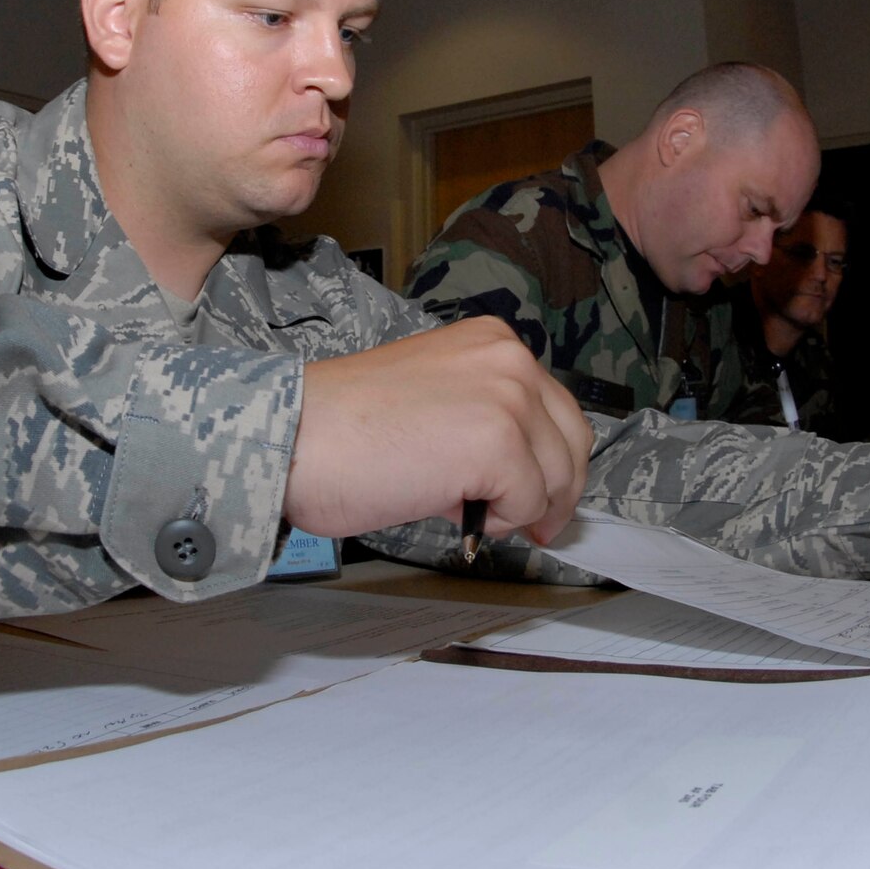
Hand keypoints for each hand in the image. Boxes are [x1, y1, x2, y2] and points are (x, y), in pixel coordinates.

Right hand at [285, 318, 592, 545]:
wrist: (296, 436)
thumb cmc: (345, 428)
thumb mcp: (435, 400)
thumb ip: (483, 422)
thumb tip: (518, 479)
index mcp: (493, 341)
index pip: (557, 410)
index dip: (552, 462)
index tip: (538, 496)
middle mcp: (509, 360)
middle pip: (573, 444)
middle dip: (554, 492)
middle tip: (528, 526)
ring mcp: (508, 400)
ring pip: (554, 479)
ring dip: (515, 508)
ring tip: (458, 506)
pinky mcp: (498, 445)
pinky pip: (526, 504)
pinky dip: (494, 522)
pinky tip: (448, 507)